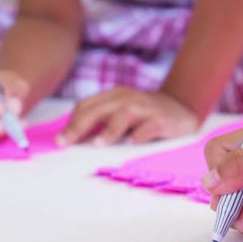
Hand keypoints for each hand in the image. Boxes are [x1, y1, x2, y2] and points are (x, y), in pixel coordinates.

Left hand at [58, 87, 199, 145]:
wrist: (182, 109)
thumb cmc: (144, 117)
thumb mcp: (120, 117)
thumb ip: (99, 125)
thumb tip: (73, 141)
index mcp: (113, 97)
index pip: (86, 106)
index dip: (71, 123)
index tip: (60, 141)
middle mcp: (127, 98)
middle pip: (99, 109)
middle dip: (80, 126)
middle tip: (66, 142)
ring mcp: (146, 107)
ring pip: (124, 114)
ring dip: (109, 130)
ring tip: (97, 144)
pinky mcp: (163, 119)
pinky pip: (150, 125)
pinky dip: (140, 134)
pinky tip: (132, 143)